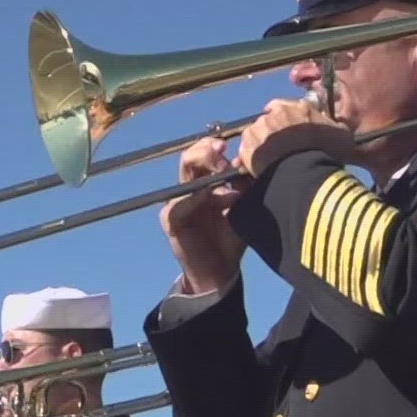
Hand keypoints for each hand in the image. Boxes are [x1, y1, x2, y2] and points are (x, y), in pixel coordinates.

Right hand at [158, 136, 246, 294]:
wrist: (220, 271)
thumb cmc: (231, 238)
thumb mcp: (244, 207)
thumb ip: (243, 186)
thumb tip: (246, 161)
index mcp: (205, 183)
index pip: (204, 154)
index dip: (214, 145)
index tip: (231, 144)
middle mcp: (189, 189)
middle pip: (190, 157)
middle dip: (206, 150)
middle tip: (223, 151)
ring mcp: (178, 203)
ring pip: (184, 174)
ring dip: (203, 168)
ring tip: (223, 172)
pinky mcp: (171, 220)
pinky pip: (179, 204)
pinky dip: (194, 197)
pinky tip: (209, 195)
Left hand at [236, 97, 351, 177]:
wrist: (304, 173)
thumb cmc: (326, 152)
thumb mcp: (341, 134)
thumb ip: (334, 125)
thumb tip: (336, 125)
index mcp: (295, 107)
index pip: (282, 106)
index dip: (285, 118)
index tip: (288, 129)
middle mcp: (274, 114)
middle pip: (268, 120)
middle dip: (273, 132)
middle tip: (281, 148)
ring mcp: (258, 130)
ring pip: (255, 135)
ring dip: (260, 144)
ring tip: (270, 161)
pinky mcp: (247, 148)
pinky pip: (245, 152)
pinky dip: (250, 159)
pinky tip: (259, 169)